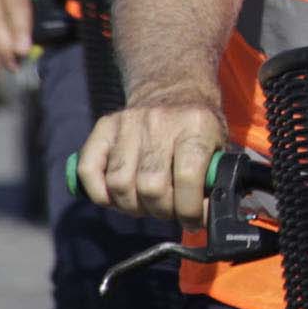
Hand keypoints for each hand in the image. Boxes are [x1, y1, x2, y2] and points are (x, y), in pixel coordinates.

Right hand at [76, 99, 228, 221]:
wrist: (173, 89)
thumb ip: (216, 178)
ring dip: (132, 206)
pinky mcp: (104, 127)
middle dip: (161, 211)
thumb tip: (213, 215)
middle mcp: (160, 122)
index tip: (193, 220)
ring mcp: (128, 123)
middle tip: (169, 211)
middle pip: (150, 186)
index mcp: (196, 126)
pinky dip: (99, 193)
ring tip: (145, 203)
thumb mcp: (219, 145)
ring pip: (119, 184)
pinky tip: (117, 196)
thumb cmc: (197, 128)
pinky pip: (88, 170)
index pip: (187, 177)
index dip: (189, 209)